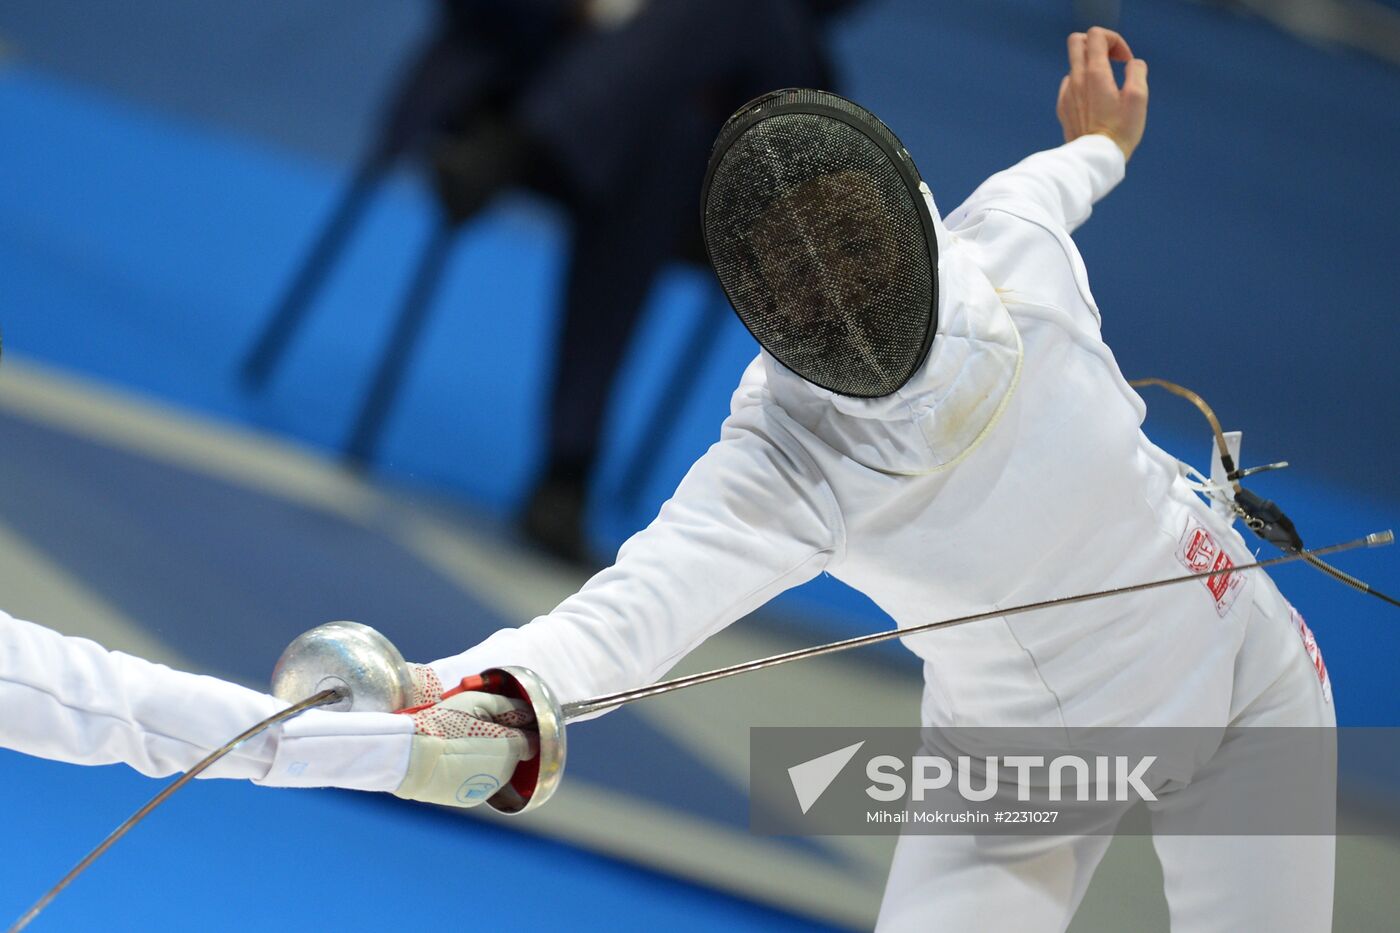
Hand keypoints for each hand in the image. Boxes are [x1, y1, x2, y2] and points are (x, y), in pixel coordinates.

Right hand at [394, 691, 537, 807]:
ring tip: (462, 744)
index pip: (532, 740)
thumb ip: (508, 707)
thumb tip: (529, 715)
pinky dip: (473, 772)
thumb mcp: (476, 702)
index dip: (521, 728)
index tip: (505, 720)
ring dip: (489, 758)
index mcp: (510, 747)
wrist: (410, 757)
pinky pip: (480, 783)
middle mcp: (504, 772)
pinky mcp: (470, 800)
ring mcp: (487, 789)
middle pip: (514, 755)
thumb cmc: (443, 724)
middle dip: (503, 742)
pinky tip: (454, 761)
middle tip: (476, 728)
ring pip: (498, 770)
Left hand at [1056, 27, 1148, 160]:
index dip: (1115, 40)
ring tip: (1108, 85)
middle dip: (1098, 45)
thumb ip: (1137, 72)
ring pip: (1075, 64)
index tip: (1125, 60)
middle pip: (1077, 41)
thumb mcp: (1138, 99)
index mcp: (1095, 74)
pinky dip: (1084, 83)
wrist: (1094, 160)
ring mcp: (1067, 93)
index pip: (1096, 35)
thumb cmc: (1120, 131)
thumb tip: (1132, 63)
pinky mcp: (1063, 107)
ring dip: (1092, 66)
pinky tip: (1096, 100)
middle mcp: (1076, 80)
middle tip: (1113, 62)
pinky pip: (1070, 83)